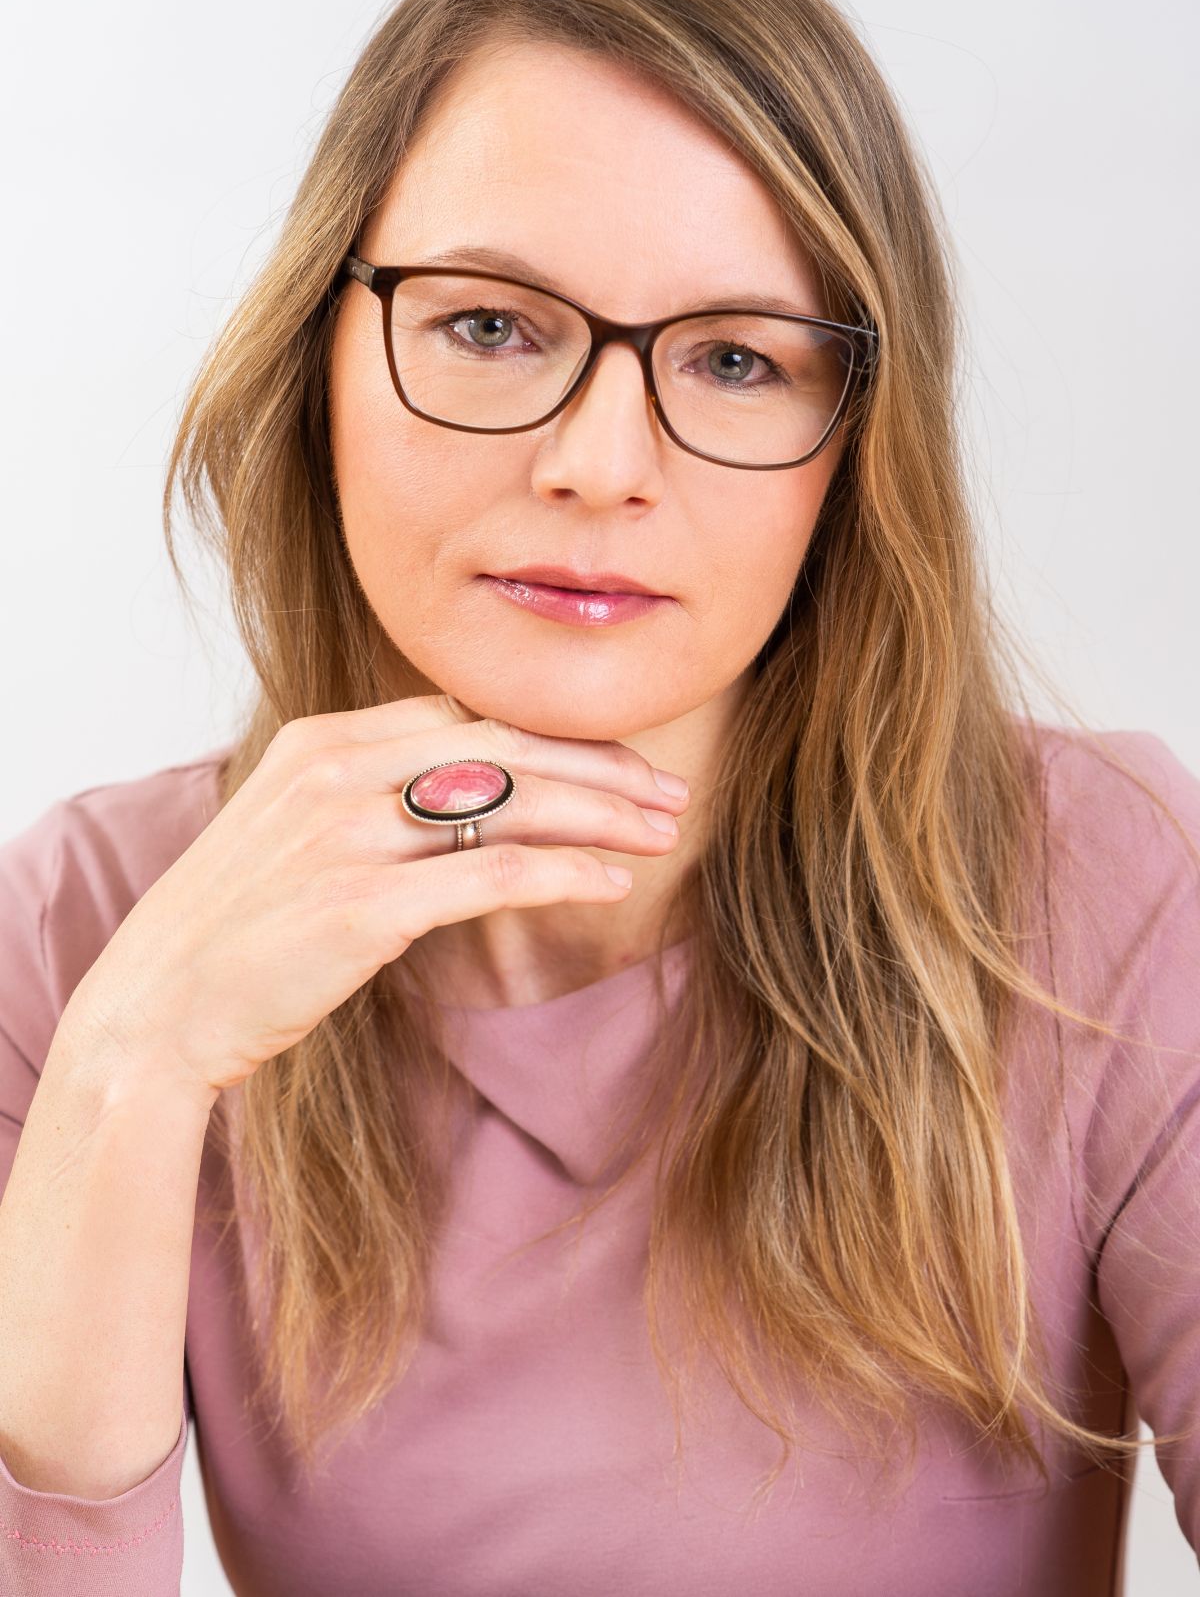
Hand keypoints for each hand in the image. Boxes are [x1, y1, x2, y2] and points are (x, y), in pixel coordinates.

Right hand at [66, 694, 689, 1101]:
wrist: (153, 1010)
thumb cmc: (230, 931)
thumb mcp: (290, 829)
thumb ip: (370, 795)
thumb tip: (468, 793)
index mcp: (320, 741)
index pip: (467, 715)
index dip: (554, 737)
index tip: (615, 763)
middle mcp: (335, 771)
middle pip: (503, 746)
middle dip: (599, 767)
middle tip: (666, 793)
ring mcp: (346, 835)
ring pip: (510, 801)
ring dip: (601, 814)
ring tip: (663, 830)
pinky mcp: (360, 906)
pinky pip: (490, 875)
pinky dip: (563, 872)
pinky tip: (611, 881)